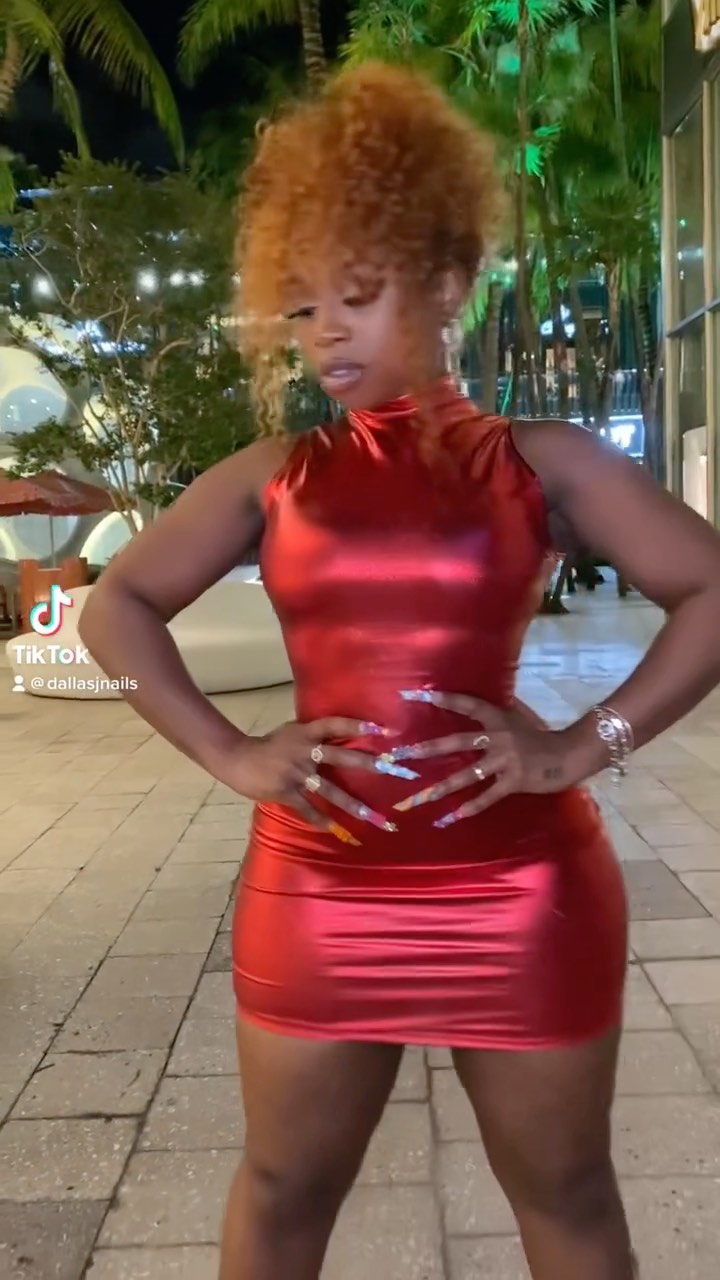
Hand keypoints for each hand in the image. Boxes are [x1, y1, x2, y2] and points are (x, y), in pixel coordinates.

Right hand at [219, 717, 407, 842]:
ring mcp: (296, 773)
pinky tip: (332, 829)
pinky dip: (318, 819)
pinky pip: (307, 807)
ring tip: (369, 815)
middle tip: (389, 769)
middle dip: (365, 762)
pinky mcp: (286, 792)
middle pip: (340, 755)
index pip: (334, 724)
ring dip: (350, 803)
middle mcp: (305, 751)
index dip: (356, 725)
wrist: (238, 759)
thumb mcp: (291, 732)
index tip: (381, 728)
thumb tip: (336, 734)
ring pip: (329, 789)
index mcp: (305, 733)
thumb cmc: (268, 745)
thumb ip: (313, 735)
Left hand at [388, 690, 573, 827]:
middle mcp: (498, 737)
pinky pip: (487, 796)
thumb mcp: (519, 718)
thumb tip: (478, 703)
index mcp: (499, 719)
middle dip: (428, 749)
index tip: (419, 694)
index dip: (445, 699)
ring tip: (421, 797)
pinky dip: (470, 807)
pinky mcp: (513, 781)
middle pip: (457, 742)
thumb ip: (499, 712)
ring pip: (467, 774)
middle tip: (403, 754)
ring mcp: (505, 760)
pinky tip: (452, 817)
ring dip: (442, 787)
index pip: (468, 704)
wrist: (568, 755)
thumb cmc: (541, 736)